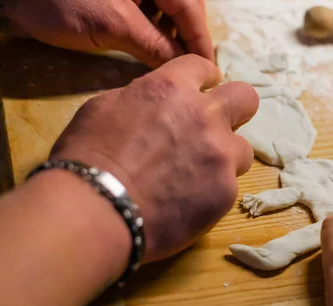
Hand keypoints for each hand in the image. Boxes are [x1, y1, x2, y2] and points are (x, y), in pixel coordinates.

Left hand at [2, 0, 213, 67]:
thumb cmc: (63, 1)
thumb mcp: (112, 25)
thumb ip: (153, 44)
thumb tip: (183, 64)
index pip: (189, 7)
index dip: (200, 39)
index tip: (210, 69)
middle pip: (182, 4)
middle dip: (187, 33)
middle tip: (189, 64)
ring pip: (166, 4)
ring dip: (169, 30)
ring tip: (168, 56)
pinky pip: (147, 5)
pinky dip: (151, 24)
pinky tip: (146, 42)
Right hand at [50, 54, 257, 262]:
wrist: (97, 210)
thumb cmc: (87, 158)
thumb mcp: (104, 108)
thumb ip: (141, 99)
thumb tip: (155, 105)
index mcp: (171, 88)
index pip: (202, 67)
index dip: (202, 79)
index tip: (202, 91)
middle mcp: (205, 116)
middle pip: (245, 98)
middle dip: (234, 109)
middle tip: (215, 127)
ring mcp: (221, 154)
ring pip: (243, 149)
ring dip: (224, 157)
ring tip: (197, 175)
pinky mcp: (226, 191)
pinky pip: (229, 185)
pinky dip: (212, 191)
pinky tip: (188, 202)